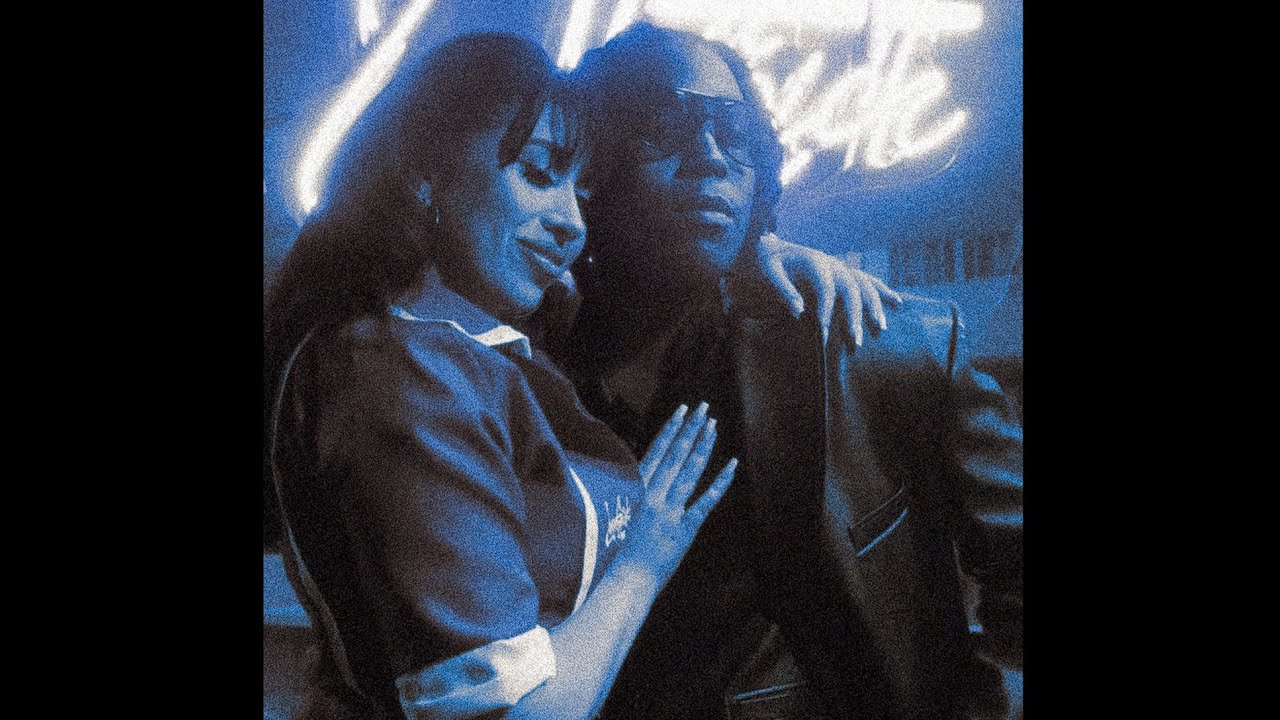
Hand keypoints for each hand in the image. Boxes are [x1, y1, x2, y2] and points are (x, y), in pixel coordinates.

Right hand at [624, 402, 737, 581]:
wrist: (626, 581)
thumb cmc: (619, 553)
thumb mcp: (621, 516)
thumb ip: (635, 496)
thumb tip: (643, 479)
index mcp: (637, 491)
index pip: (656, 451)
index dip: (671, 430)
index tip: (682, 411)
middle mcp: (653, 496)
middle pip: (675, 455)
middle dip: (690, 429)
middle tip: (704, 408)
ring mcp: (670, 511)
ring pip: (689, 471)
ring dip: (702, 446)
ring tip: (713, 425)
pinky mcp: (684, 528)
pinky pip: (705, 501)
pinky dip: (720, 483)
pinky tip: (732, 465)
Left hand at [756, 233, 902, 346]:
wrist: (775, 248)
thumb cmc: (770, 262)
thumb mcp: (770, 273)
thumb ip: (784, 291)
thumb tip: (799, 312)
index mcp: (815, 262)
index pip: (825, 288)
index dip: (825, 311)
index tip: (823, 334)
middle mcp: (833, 263)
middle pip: (851, 288)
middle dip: (855, 314)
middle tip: (856, 339)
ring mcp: (843, 266)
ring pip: (865, 285)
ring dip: (875, 306)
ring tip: (881, 328)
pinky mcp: (846, 271)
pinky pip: (869, 281)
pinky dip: (884, 291)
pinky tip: (898, 303)